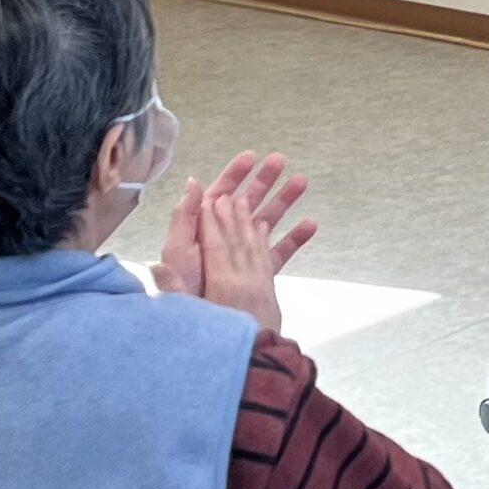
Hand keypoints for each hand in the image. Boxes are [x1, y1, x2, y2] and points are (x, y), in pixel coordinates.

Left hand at [154, 151, 316, 331]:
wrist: (200, 331)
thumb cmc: (184, 291)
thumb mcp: (177, 251)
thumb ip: (184, 217)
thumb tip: (194, 181)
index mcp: (204, 230)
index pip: (220, 195)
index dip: (235, 174)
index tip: (251, 157)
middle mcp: (225, 239)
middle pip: (246, 202)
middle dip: (263, 180)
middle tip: (281, 160)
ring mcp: (243, 257)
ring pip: (267, 222)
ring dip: (284, 201)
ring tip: (302, 182)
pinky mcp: (259, 275)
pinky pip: (279, 252)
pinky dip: (295, 238)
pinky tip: (311, 225)